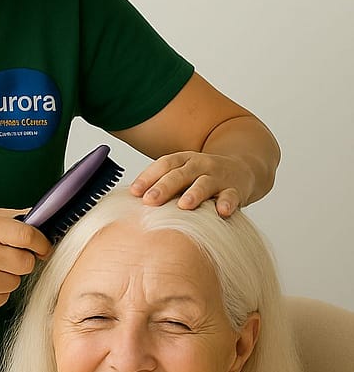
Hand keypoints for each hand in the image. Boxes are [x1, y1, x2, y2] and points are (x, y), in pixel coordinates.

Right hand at [0, 208, 51, 313]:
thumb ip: (11, 218)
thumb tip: (42, 217)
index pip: (28, 236)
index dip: (41, 243)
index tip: (43, 248)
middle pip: (26, 263)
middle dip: (20, 262)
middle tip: (4, 259)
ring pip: (16, 282)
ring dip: (6, 278)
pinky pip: (3, 298)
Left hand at [129, 151, 255, 216]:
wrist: (243, 168)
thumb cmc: (202, 177)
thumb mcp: (181, 175)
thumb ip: (160, 185)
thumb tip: (128, 203)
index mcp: (183, 160)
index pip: (164, 164)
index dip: (148, 177)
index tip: (133, 192)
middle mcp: (200, 165)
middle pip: (180, 174)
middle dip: (164, 187)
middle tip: (150, 201)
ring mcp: (218, 176)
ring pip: (205, 183)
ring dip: (194, 193)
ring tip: (184, 205)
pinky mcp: (236, 189)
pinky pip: (231, 196)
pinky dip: (227, 203)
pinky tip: (222, 212)